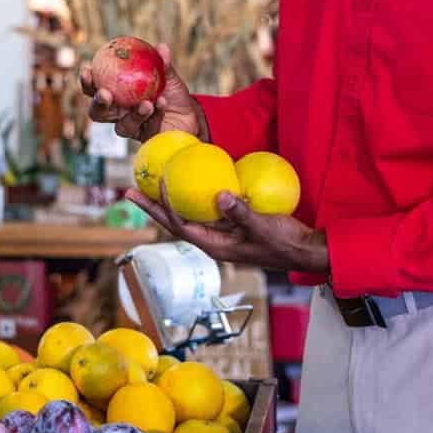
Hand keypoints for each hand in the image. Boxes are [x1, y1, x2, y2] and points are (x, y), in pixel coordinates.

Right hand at [80, 43, 207, 142]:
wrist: (190, 115)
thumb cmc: (172, 93)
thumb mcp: (168, 76)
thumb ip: (163, 64)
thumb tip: (162, 48)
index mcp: (116, 95)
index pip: (94, 89)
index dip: (87, 82)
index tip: (87, 70)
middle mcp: (119, 114)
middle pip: (98, 113)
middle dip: (99, 103)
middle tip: (105, 93)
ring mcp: (132, 128)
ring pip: (123, 127)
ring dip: (134, 115)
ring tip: (147, 103)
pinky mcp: (146, 140)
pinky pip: (147, 130)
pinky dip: (156, 116)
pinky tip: (162, 104)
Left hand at [127, 186, 329, 276]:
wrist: (303, 250)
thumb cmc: (283, 243)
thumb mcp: (262, 226)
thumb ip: (241, 212)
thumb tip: (220, 195)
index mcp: (215, 246)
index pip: (179, 225)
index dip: (163, 207)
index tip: (156, 184)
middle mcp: (213, 241)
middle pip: (174, 222)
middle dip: (151, 207)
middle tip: (129, 191)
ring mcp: (221, 234)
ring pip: (187, 216)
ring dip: (168, 201)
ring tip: (151, 185)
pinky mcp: (231, 225)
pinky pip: (206, 210)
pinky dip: (193, 197)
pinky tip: (192, 181)